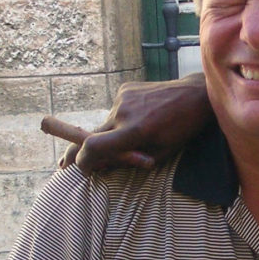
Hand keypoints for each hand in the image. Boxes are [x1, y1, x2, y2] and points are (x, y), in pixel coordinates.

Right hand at [58, 75, 212, 174]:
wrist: (195, 95)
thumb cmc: (181, 130)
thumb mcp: (159, 153)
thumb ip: (127, 160)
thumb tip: (100, 167)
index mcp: (134, 131)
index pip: (93, 147)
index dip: (81, 161)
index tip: (79, 170)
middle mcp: (123, 112)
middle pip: (89, 135)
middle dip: (78, 151)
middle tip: (63, 164)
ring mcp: (122, 98)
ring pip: (106, 124)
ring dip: (113, 132)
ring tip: (140, 131)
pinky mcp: (125, 89)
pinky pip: (116, 110)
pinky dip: (123, 118)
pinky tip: (143, 116)